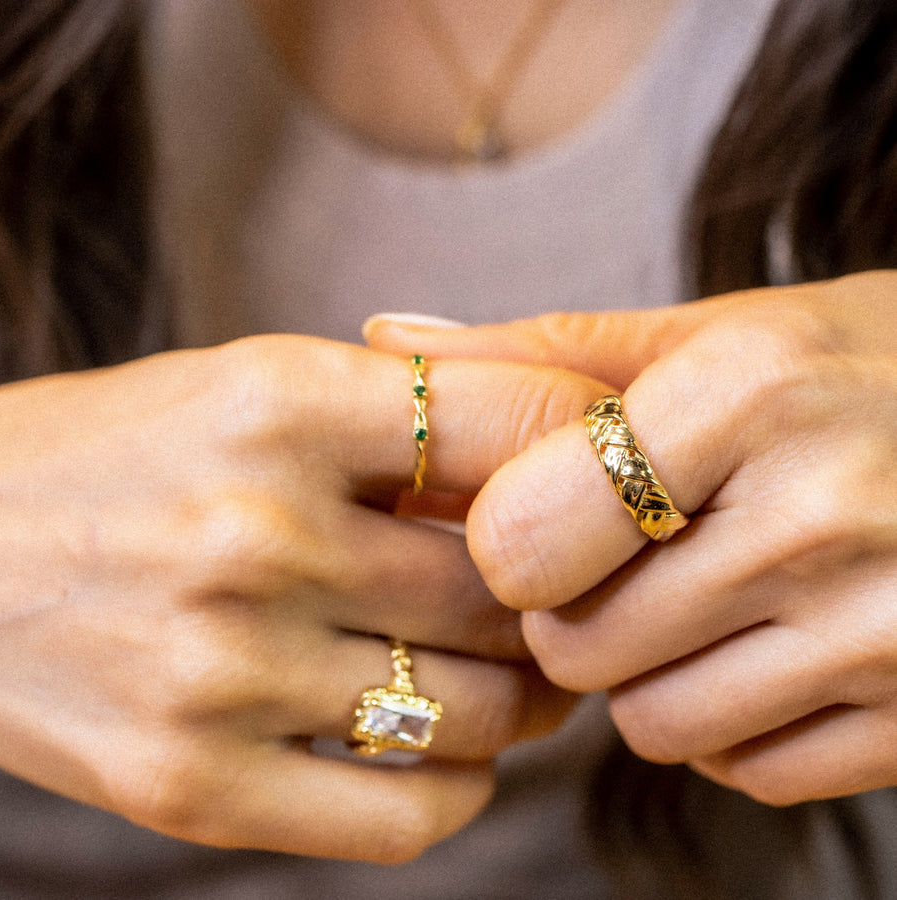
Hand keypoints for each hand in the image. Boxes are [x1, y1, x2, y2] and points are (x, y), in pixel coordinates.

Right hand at [0, 335, 599, 860]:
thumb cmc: (127, 457)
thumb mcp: (252, 391)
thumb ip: (397, 423)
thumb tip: (547, 471)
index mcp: (276, 406)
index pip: (506, 422)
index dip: (588, 447)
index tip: (614, 478)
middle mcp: (253, 535)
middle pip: (507, 585)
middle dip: (559, 592)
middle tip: (566, 592)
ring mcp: (220, 670)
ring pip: (482, 710)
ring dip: (525, 693)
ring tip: (508, 665)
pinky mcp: (191, 784)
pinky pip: (411, 812)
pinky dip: (463, 781)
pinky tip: (442, 740)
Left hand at [366, 270, 896, 804]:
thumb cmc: (850, 369)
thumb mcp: (712, 333)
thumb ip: (543, 351)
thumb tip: (389, 337)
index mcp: (749, 392)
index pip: (523, 535)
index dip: (507, 539)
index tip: (538, 516)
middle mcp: (822, 514)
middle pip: (574, 644)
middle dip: (572, 610)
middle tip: (624, 558)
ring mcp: (884, 630)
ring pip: (651, 722)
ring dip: (646, 672)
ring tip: (700, 598)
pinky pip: (745, 766)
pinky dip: (728, 719)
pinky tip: (764, 645)